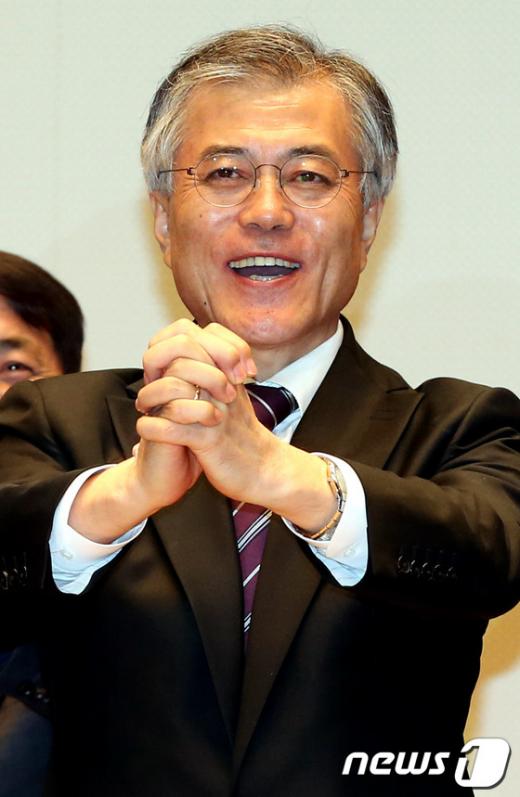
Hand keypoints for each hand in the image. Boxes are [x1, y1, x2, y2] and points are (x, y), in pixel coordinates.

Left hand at [137, 321, 336, 531]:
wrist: (264, 470)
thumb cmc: (243, 437)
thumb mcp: (233, 398)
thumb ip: (216, 375)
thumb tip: (186, 360)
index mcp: (228, 374)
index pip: (199, 337)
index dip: (170, 347)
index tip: (160, 369)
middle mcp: (222, 388)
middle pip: (182, 358)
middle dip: (156, 370)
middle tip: (147, 388)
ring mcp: (216, 413)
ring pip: (172, 389)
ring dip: (149, 398)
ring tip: (144, 408)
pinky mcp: (209, 440)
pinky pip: (170, 427)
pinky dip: (151, 427)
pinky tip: (147, 429)